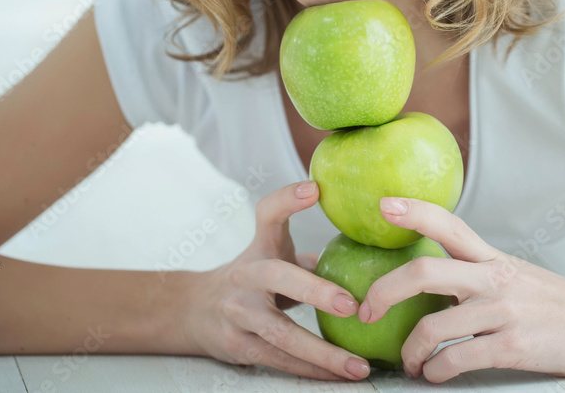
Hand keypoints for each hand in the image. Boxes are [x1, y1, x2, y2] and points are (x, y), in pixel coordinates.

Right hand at [178, 180, 370, 380]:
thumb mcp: (273, 254)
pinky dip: (312, 370)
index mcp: (259, 247)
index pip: (267, 214)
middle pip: (279, 278)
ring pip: (281, 334)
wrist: (194, 310)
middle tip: (352, 305)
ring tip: (358, 366)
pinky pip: (280, 361)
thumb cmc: (253, 277)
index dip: (288, 199)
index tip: (314, 189)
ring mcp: (238, 313)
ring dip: (323, 353)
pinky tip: (339, 377)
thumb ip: (312, 252)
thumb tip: (370, 246)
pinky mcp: (238, 346)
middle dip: (316, 291)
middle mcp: (245, 276)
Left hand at [357, 197, 564, 381]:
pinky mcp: (513, 347)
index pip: (448, 225)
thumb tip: (430, 284)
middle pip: (423, 273)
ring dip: (410, 352)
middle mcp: (495, 280)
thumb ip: (478, 274)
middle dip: (383, 293)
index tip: (383, 206)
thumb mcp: (518, 277)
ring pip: (432, 327)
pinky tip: (437, 376)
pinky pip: (456, 360)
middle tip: (366, 313)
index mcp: (493, 259)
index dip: (414, 211)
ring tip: (411, 363)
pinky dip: (437, 373)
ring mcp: (504, 313)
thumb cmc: (558, 305)